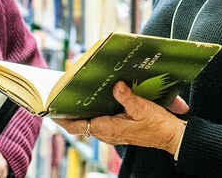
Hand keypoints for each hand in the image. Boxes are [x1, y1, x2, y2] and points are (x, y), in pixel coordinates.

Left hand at [54, 82, 188, 153]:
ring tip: (74, 93)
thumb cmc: (156, 124)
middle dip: (70, 111)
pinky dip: (93, 110)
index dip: (63, 119)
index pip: (78, 126)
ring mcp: (112, 131)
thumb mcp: (142, 108)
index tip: (51, 108)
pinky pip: (99, 120)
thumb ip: (127, 97)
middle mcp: (107, 132)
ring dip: (81, 110)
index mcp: (108, 128)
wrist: (169, 136)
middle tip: (61, 94)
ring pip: (90, 121)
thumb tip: (116, 85)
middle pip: (81, 123)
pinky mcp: (118, 128)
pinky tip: (96, 97)